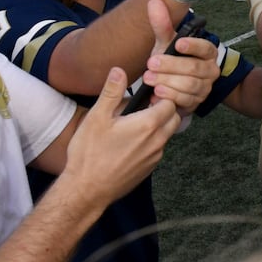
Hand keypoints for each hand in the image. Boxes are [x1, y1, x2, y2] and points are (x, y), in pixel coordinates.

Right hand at [64, 67, 179, 205]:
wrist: (87, 190)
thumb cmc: (89, 153)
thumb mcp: (97, 117)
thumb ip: (111, 92)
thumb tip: (119, 70)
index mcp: (148, 125)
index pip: (171, 102)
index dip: (162, 94)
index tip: (149, 93)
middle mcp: (157, 141)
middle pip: (174, 118)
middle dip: (165, 108)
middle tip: (145, 105)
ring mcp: (155, 157)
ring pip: (167, 134)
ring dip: (159, 125)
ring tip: (136, 121)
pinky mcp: (149, 169)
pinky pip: (158, 149)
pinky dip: (152, 141)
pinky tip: (132, 141)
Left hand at [142, 0, 220, 113]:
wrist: (172, 84)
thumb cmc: (172, 59)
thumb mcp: (166, 42)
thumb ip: (161, 24)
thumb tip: (154, 2)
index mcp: (207, 52)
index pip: (205, 48)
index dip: (193, 45)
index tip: (178, 43)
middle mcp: (210, 70)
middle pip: (194, 68)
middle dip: (171, 66)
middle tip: (151, 63)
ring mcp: (205, 88)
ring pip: (189, 85)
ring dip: (168, 82)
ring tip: (149, 79)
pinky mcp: (196, 103)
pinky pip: (185, 100)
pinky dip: (170, 97)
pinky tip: (156, 94)